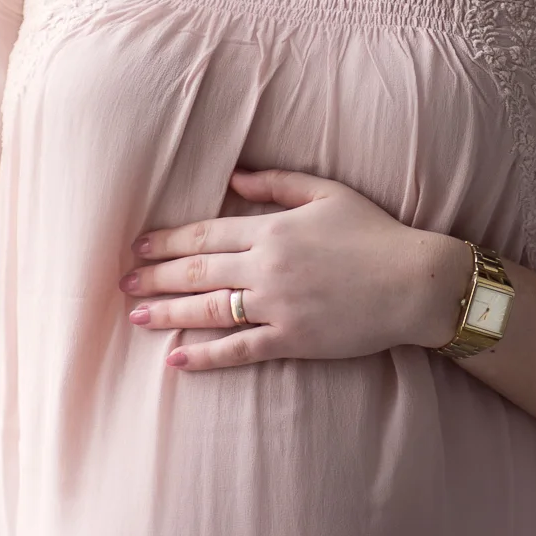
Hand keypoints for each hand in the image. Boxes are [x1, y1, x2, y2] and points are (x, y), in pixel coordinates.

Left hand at [118, 167, 470, 372]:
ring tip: (136, 315)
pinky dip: (205, 356)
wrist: (414, 283)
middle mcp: (266, 267)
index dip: (168, 241)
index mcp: (273, 229)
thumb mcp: (327, 193)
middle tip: (122, 281)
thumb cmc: (375, 233)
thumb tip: (235, 175)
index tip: (139, 246)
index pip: (205, 233)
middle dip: (155, 276)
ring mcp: (277, 305)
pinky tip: (176, 360)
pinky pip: (239, 349)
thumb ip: (277, 184)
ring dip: (167, 313)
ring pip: (208, 310)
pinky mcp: (291, 339)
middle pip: (197, 271)